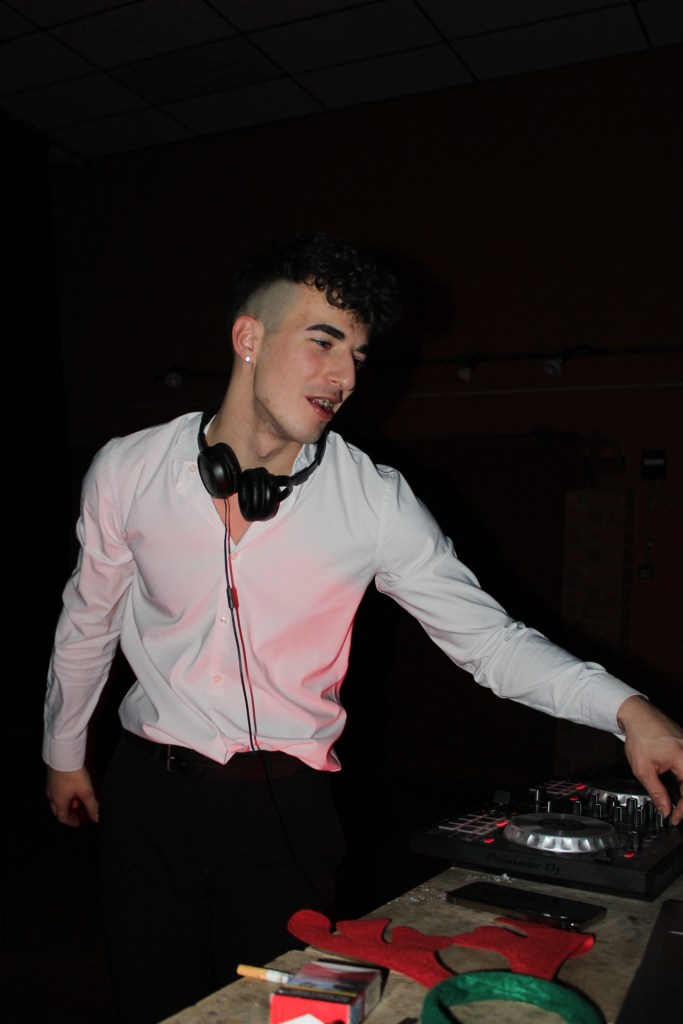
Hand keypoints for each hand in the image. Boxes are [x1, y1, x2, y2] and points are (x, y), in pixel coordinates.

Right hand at [46, 766, 98, 826]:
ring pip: (56, 799)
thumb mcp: (86, 791)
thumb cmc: (73, 774)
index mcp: (59, 802)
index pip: (62, 818)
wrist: (63, 755)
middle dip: (68, 813)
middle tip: (77, 812)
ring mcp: (50, 785)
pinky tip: (72, 786)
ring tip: (78, 798)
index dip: (71, 822)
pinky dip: (64, 793)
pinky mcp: (51, 776)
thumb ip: (92, 806)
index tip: (78, 823)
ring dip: (67, 802)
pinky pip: (56, 790)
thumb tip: (97, 818)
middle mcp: (52, 795)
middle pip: (57, 810)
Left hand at [617, 695, 682, 825]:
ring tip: (678, 803)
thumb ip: (656, 792)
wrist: (638, 715)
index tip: (675, 818)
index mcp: (682, 759)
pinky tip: (679, 788)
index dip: (682, 809)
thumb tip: (665, 810)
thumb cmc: (640, 737)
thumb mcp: (643, 769)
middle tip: (677, 813)